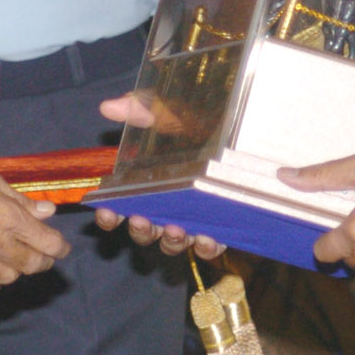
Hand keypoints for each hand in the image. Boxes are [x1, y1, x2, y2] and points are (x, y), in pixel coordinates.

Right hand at [0, 158, 68, 287]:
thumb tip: (47, 211)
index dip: (60, 247)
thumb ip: (19, 199)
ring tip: (19, 256)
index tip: (63, 247)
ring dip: (19, 268)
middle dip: (44, 261)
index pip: (48, 243)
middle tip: (45, 254)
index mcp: (8, 217)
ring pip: (10, 277)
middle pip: (33, 266)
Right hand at [92, 96, 224, 258]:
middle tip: (140, 218)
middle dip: (140, 230)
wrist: (249, 124)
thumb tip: (109, 107)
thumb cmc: (204, 119)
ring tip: (175, 229)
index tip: (106, 211)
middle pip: (145, 230)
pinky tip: (207, 237)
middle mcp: (167, 205)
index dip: (109, 214)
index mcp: (148, 183)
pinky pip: (210, 246)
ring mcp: (192, 218)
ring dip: (171, 241)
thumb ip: (142, 107)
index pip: (120, 206)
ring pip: (174, 242)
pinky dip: (206, 247)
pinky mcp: (221, 226)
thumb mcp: (173, 109)